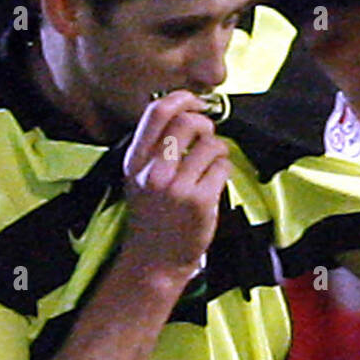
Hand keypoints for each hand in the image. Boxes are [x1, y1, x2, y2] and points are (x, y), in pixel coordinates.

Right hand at [121, 90, 230, 275]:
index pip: (157, 113)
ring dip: (218, 150)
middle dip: (205, 125)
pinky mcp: (199, 202)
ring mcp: (176, 188)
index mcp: (136, 161)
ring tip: (211, 164)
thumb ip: (155, 147)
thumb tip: (187, 111)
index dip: (182, 98)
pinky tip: (215, 182)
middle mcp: (153, 172)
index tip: (195, 102)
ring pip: (211, 144)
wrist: (155, 261)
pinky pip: (222, 167)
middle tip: (207, 138)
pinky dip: (224, 170)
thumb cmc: (152, 216)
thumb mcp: (140, 179)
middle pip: (188, 122)